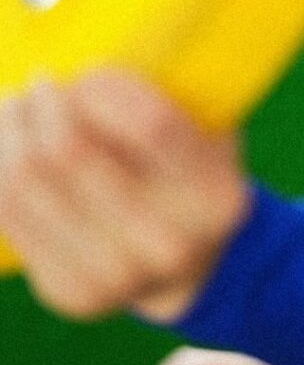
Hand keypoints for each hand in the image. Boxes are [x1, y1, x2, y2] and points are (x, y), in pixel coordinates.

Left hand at [0, 70, 249, 321]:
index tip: (89, 70)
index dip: (104, 86)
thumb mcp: (208, 133)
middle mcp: (173, 245)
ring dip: (10, 128)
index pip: (150, 123)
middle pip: (70, 150)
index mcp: (220, 197)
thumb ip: (168, 101)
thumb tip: (82, 77)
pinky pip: (6, 213)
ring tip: (16, 108)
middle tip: (41, 83)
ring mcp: (120, 278)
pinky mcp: (72, 294)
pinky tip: (9, 146)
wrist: (190, 266)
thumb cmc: (192, 176)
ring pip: (25, 178)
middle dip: (44, 102)